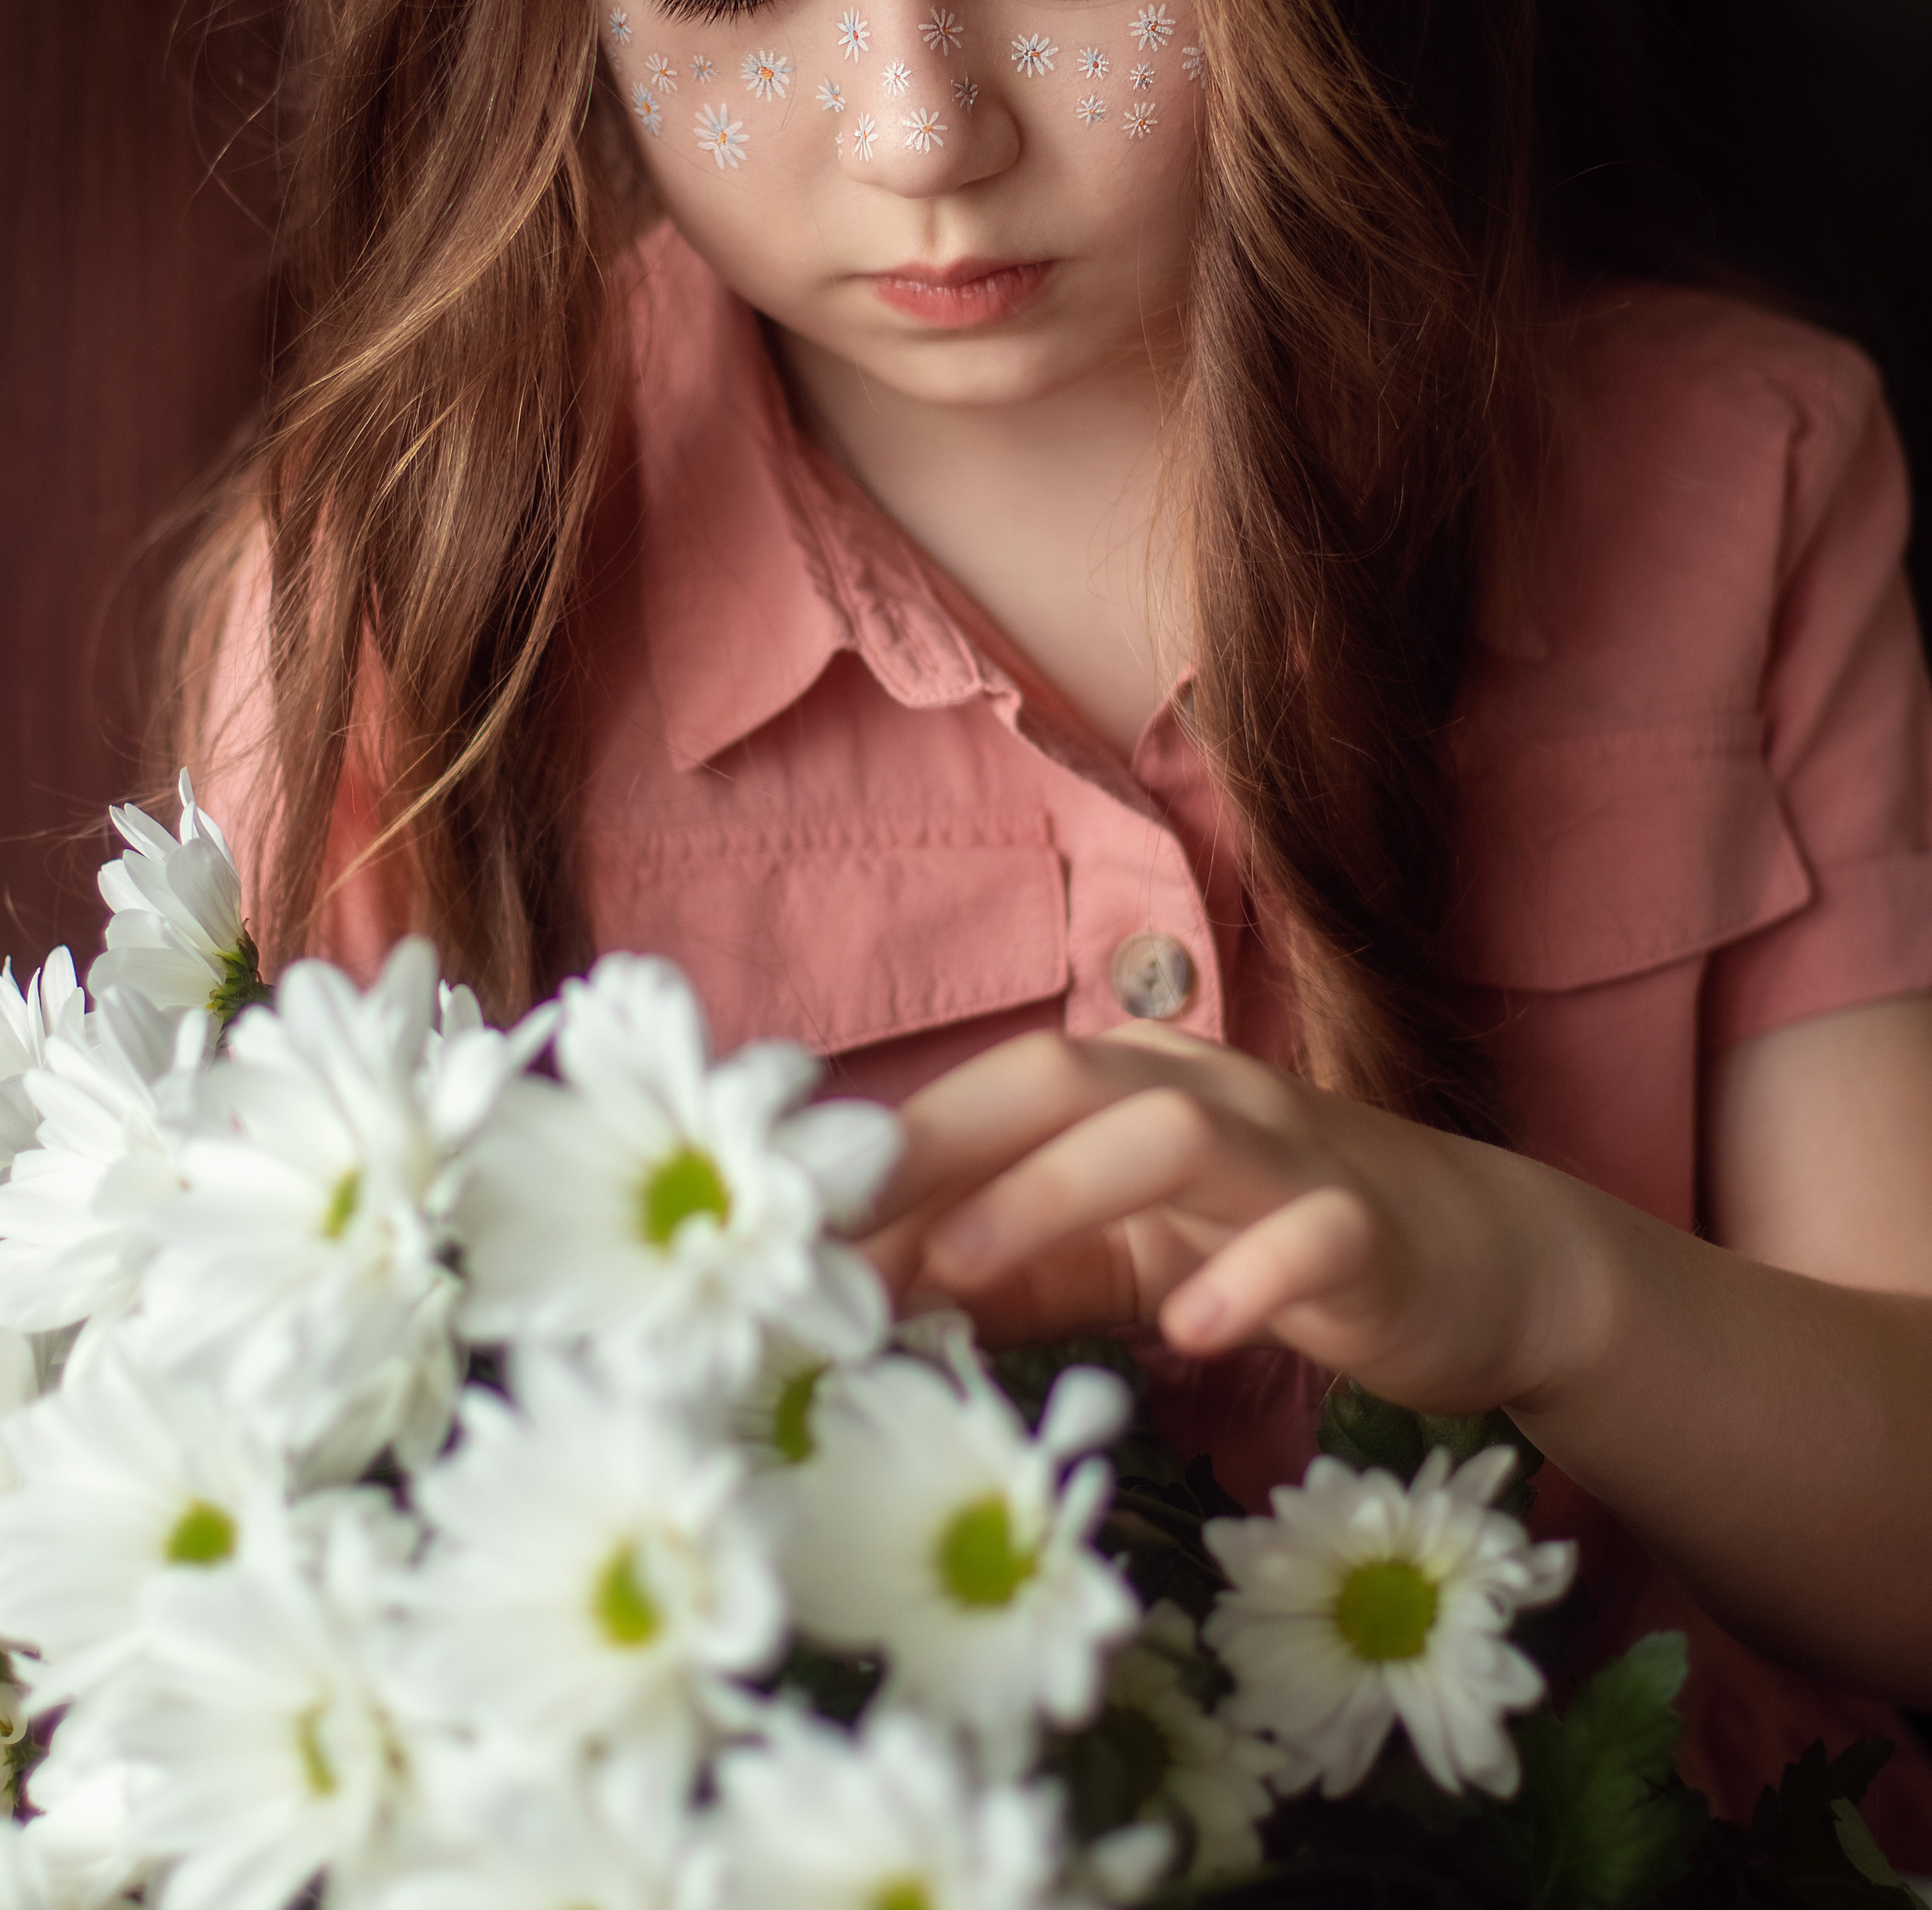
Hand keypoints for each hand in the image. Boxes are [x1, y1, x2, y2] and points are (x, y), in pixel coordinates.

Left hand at [861, 1025, 1619, 1421]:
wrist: (1481, 1261)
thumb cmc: (1269, 1247)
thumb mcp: (1122, 1258)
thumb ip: (1008, 1270)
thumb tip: (859, 1303)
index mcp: (1127, 1086)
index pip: (988, 1092)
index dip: (886, 1156)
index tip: (785, 1228)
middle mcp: (1198, 1094)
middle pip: (1057, 1076)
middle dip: (939, 1143)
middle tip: (838, 1233)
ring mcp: (1289, 1155)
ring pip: (1165, 1133)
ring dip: (1053, 1195)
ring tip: (963, 1275)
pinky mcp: (1369, 1230)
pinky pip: (1306, 1237)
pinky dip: (1242, 1278)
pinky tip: (1188, 1337)